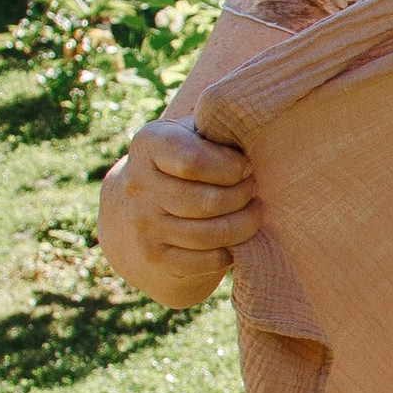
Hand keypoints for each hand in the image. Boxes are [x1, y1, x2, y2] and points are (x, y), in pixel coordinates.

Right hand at [100, 115, 261, 305]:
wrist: (140, 204)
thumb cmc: (185, 159)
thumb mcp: (193, 133)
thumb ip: (217, 131)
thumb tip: (254, 136)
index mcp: (149, 144)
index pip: (193, 161)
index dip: (231, 167)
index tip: (247, 167)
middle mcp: (137, 185)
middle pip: (208, 201)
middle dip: (243, 196)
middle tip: (255, 190)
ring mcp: (143, 224)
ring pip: (211, 234)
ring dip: (244, 224)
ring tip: (253, 212)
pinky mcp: (154, 256)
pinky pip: (205, 261)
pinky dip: (229, 252)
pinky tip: (235, 238)